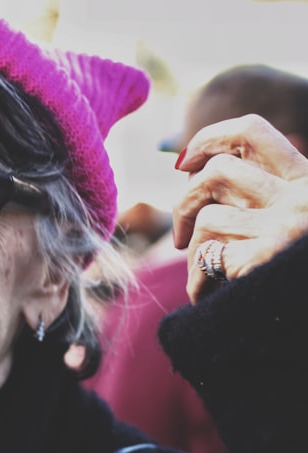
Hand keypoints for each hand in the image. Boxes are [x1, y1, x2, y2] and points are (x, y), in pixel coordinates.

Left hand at [172, 114, 307, 302]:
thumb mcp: (294, 219)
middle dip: (185, 203)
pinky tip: (206, 295)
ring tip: (203, 273)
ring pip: (207, 217)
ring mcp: (287, 226)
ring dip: (193, 249)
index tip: (184, 162)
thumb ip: (258, 192)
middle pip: (216, 173)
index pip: (251, 132)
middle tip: (182, 237)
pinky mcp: (267, 258)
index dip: (208, 139)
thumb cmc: (293, 272)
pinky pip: (205, 255)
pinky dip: (197, 278)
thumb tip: (188, 166)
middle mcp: (302, 197)